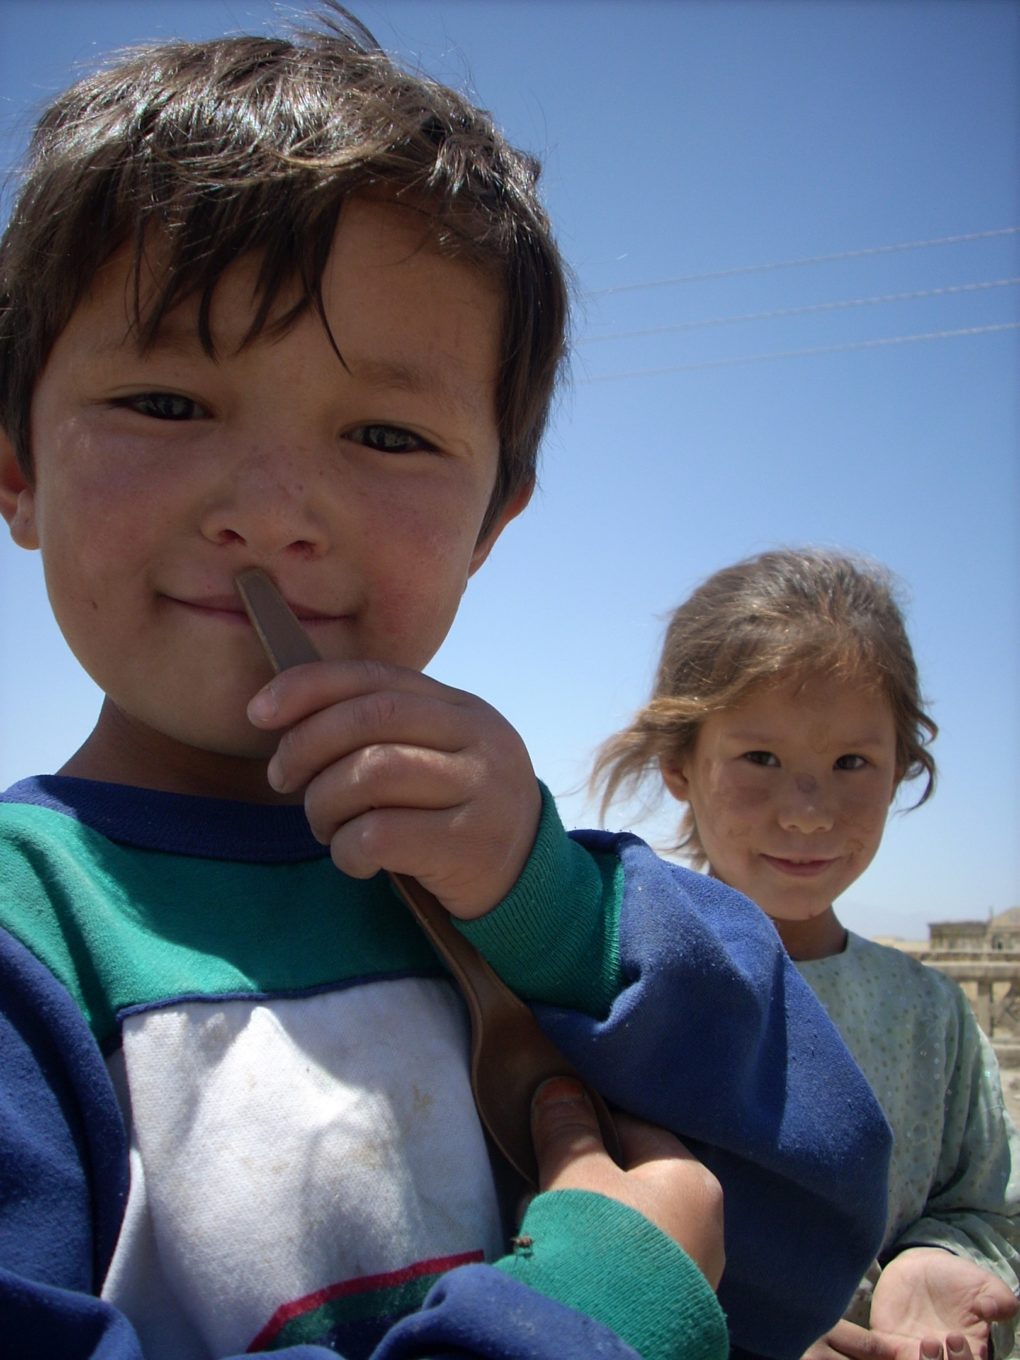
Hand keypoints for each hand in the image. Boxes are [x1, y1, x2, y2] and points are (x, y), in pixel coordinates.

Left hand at [247, 659, 542, 916]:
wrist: (526, 880)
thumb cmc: (455, 813)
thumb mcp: (437, 755)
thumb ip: (384, 729)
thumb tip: (286, 713)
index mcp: (462, 707)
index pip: (375, 677)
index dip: (309, 686)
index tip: (258, 711)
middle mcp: (478, 737)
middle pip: (370, 719)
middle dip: (306, 746)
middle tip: (282, 779)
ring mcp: (481, 789)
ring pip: (372, 774)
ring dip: (324, 802)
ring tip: (324, 825)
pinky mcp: (470, 844)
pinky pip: (382, 835)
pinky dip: (349, 849)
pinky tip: (356, 859)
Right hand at [530, 1077, 724, 1288]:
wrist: (610, 1340)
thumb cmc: (602, 1242)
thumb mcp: (576, 1174)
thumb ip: (568, 1129)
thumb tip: (560, 1085)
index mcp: (696, 1180)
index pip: (638, 1131)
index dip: (591, 1128)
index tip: (556, 1136)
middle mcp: (709, 1225)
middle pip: (638, 1181)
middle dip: (594, 1181)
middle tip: (552, 1186)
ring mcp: (696, 1272)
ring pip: (636, 1227)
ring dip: (599, 1224)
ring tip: (559, 1229)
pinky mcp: (678, 1309)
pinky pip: (638, 1265)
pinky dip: (608, 1259)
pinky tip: (579, 1265)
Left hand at [802, 1250, 1016, 1359]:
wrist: (923, 1264)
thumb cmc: (959, 1280)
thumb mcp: (986, 1285)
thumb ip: (999, 1299)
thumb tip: (990, 1310)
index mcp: (968, 1354)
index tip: (958, 1338)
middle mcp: (939, 1359)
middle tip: (940, 1340)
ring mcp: (911, 1352)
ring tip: (927, 1341)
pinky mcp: (886, 1341)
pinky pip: (878, 1357)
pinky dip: (876, 1355)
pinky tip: (886, 1344)